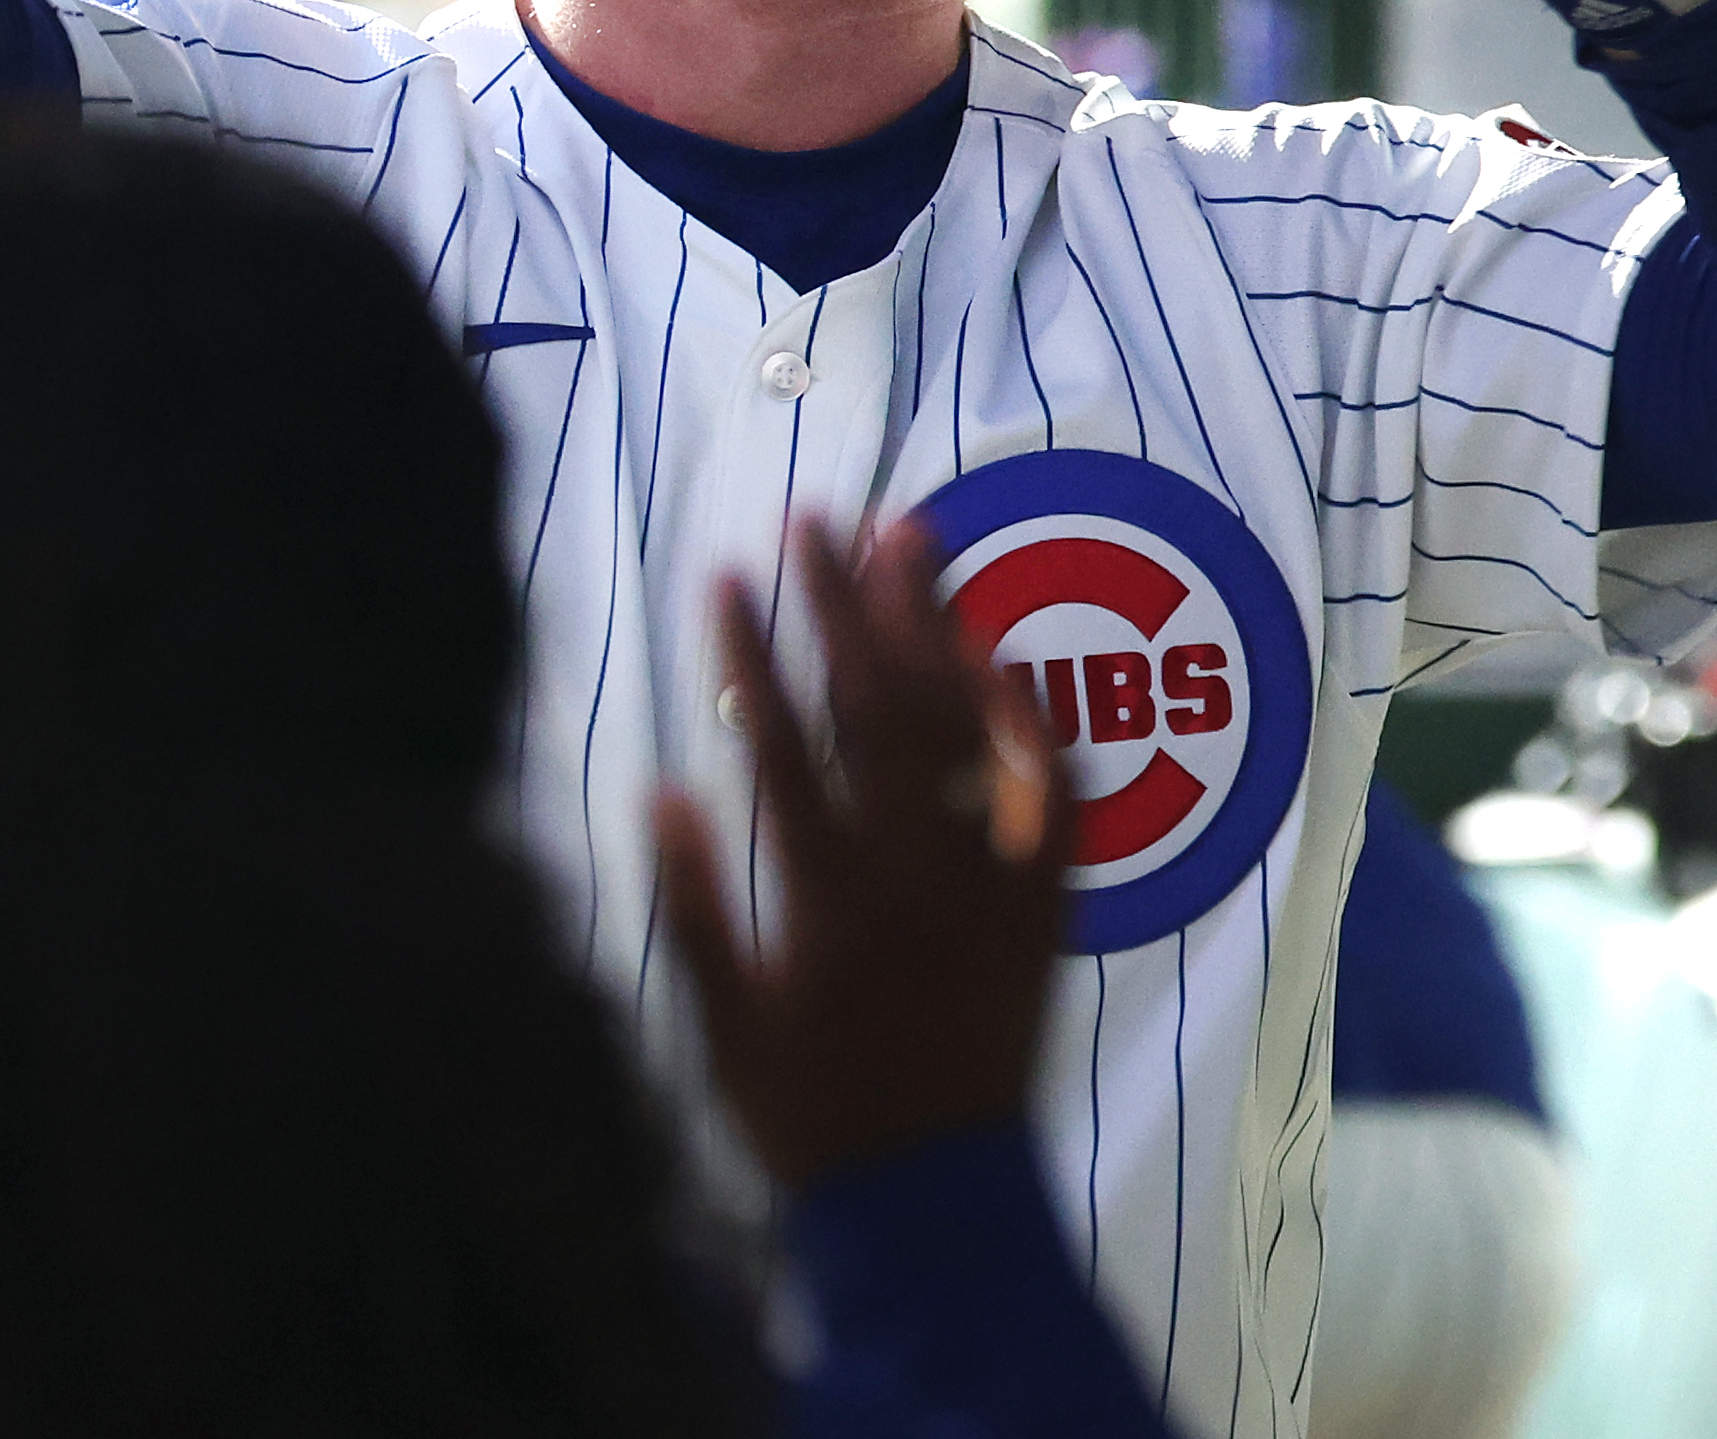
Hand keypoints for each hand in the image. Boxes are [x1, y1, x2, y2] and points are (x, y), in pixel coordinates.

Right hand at [655, 519, 1068, 1191]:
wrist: (932, 1196)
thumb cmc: (810, 1110)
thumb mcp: (722, 1023)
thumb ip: (693, 908)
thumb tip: (664, 792)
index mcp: (827, 895)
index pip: (783, 744)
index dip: (754, 653)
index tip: (728, 572)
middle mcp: (914, 872)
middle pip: (881, 711)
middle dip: (848, 605)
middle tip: (826, 520)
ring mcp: (988, 884)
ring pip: (968, 734)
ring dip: (938, 630)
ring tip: (916, 544)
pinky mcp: (1041, 909)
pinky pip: (1052, 803)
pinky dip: (1033, 727)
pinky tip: (1013, 659)